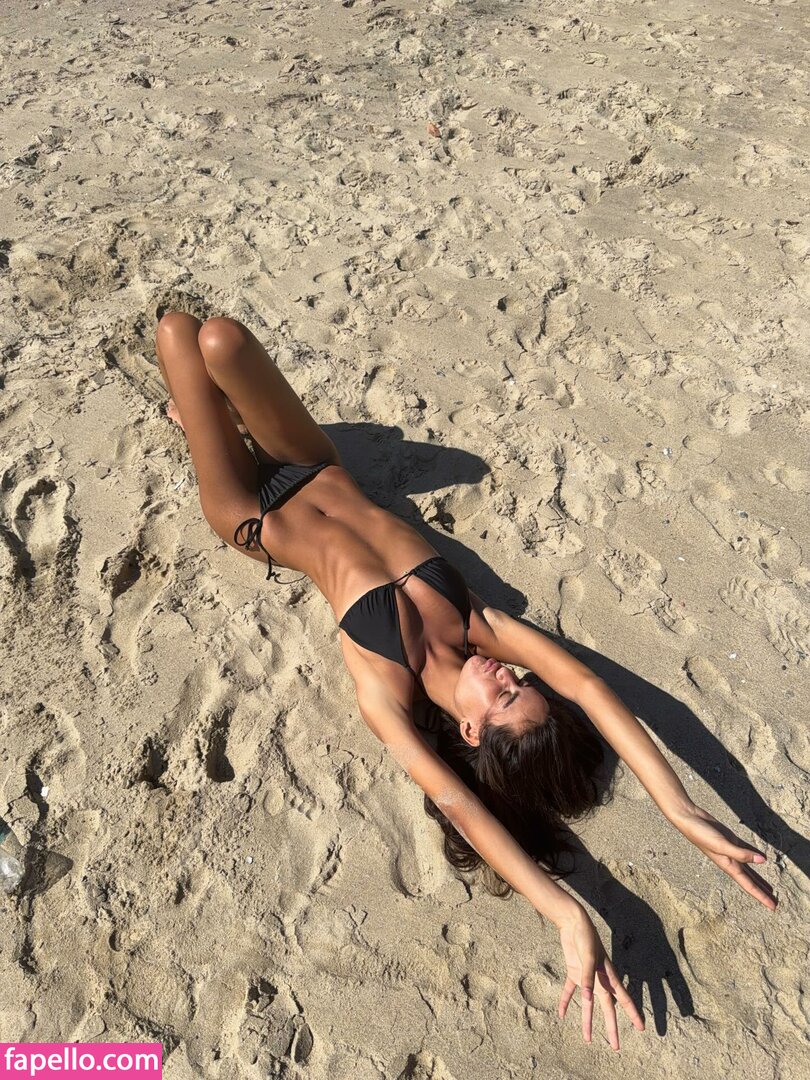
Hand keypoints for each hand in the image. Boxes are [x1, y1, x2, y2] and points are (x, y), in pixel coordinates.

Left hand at [557, 907, 644, 1050]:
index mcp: (608, 975)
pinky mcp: (573, 972)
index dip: (633, 1013)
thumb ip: (587, 978)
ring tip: (588, 1039)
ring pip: (588, 1004)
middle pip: (607, 1008)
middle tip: (615, 1047)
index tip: (642, 1028)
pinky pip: (569, 991)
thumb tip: (587, 1000)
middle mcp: (599, 979)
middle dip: (612, 1027)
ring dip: (587, 1020)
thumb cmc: (585, 936)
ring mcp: (586, 977)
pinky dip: (565, 1002)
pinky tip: (561, 1014)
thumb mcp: (587, 956)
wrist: (572, 921)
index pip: (624, 998)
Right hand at [672, 803, 776, 909]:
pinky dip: (754, 855)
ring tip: (769, 887)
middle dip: (761, 891)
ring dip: (758, 878)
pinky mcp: (731, 840)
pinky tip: (761, 858)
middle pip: (750, 880)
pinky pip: (746, 851)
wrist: (690, 818)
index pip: (748, 885)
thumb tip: (762, 861)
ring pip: (749, 868)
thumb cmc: (701, 834)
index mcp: (728, 866)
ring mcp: (731, 851)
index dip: (761, 896)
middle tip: (774, 902)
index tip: (773, 907)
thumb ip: (741, 853)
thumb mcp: (722, 845)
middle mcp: (731, 861)